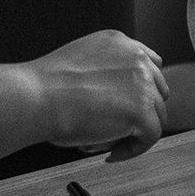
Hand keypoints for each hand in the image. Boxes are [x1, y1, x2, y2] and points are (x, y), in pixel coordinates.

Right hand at [30, 30, 169, 160]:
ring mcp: (143, 84)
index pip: (150, 65)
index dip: (140, 90)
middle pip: (157, 90)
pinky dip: (132, 149)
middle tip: (117, 127)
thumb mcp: (82, 60)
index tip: (127, 106)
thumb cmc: (46, 86)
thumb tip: (117, 97)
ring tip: (105, 141)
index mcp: (121, 43)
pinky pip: (151, 137)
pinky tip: (111, 152)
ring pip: (156, 115)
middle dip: (140, 110)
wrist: (36, 97)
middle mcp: (137, 59)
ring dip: (134, 131)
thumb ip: (106, 69)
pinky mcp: (142, 112)